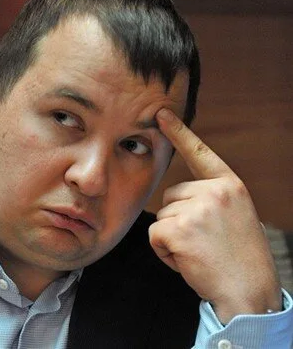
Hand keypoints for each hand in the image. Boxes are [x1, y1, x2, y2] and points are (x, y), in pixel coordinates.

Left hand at [149, 108, 281, 323]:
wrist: (250, 292)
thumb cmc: (240, 258)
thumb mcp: (234, 216)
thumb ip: (210, 199)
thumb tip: (176, 196)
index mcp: (230, 186)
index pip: (200, 153)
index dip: (179, 132)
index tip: (161, 113)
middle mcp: (214, 192)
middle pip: (170, 196)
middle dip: (178, 219)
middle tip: (203, 242)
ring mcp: (196, 209)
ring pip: (161, 216)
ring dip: (172, 237)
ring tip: (199, 252)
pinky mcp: (178, 229)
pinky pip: (154, 234)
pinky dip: (164, 251)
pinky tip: (188, 261)